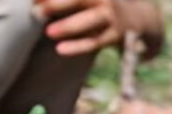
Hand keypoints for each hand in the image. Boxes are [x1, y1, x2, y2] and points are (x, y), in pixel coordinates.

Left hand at [36, 0, 162, 56]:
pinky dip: (78, 46)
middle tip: (35, 9)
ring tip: (48, 32)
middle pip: (79, 0)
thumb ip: (69, 3)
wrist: (139, 20)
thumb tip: (33, 4)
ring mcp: (112, 16)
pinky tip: (61, 50)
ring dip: (69, 26)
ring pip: (89, 21)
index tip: (33, 0)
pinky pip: (95, 42)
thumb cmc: (100, 7)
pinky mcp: (116, 35)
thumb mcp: (90, 0)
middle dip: (57, 4)